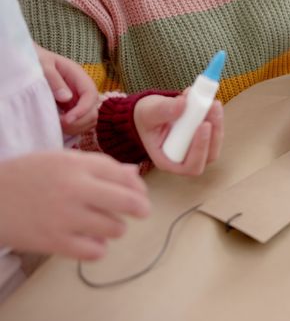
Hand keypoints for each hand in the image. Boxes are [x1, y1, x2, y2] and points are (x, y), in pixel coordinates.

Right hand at [0, 151, 149, 260]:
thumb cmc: (26, 177)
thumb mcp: (60, 160)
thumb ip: (98, 165)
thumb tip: (133, 173)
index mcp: (76, 165)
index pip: (124, 175)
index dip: (138, 187)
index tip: (140, 194)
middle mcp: (74, 189)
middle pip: (129, 202)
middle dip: (141, 208)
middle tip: (141, 212)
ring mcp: (65, 217)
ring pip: (116, 229)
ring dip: (115, 228)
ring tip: (102, 225)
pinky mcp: (54, 242)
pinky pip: (96, 251)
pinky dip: (97, 248)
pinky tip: (88, 240)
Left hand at [35, 44, 98, 134]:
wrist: (29, 61)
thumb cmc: (35, 59)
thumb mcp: (43, 65)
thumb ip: (54, 79)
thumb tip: (66, 98)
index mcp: (78, 76)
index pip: (90, 95)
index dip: (82, 110)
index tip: (66, 120)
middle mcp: (83, 89)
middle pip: (93, 111)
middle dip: (79, 122)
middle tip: (59, 125)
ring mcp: (80, 100)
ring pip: (90, 119)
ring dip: (76, 127)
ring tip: (58, 125)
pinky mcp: (74, 108)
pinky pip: (81, 123)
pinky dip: (73, 128)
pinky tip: (59, 125)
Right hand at [134, 91, 223, 175]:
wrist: (150, 112)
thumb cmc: (146, 118)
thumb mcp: (147, 112)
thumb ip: (162, 110)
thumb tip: (182, 104)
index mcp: (168, 161)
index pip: (190, 166)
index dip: (200, 149)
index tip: (203, 125)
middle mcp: (185, 160)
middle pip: (208, 155)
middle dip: (214, 131)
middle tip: (213, 107)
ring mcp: (196, 150)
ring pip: (215, 142)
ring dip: (217, 122)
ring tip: (212, 102)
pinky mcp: (204, 137)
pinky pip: (215, 131)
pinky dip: (215, 116)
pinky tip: (210, 102)